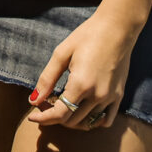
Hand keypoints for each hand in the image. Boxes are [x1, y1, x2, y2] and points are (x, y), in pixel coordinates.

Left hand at [26, 7, 141, 130]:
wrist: (117, 28)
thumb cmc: (87, 36)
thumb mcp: (61, 53)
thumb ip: (47, 79)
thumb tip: (33, 100)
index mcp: (81, 84)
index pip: (60, 114)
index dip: (44, 118)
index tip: (32, 116)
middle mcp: (97, 95)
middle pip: (72, 121)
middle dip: (54, 116)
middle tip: (45, 104)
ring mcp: (110, 98)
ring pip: (87, 123)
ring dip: (71, 120)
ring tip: (60, 105)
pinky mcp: (119, 96)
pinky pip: (106, 120)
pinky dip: (92, 121)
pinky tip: (82, 111)